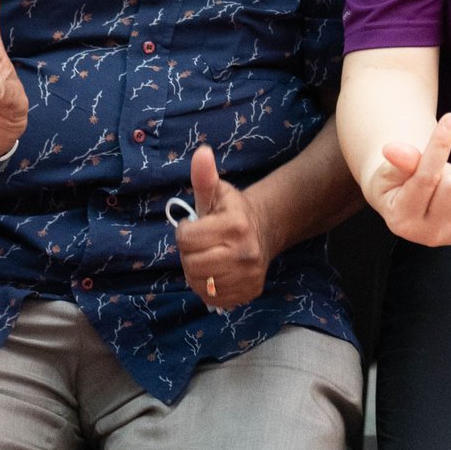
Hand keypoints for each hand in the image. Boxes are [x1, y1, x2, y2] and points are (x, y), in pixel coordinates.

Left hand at [175, 144, 272, 309]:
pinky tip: (216, 272)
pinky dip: (208, 287)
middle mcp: (245, 253)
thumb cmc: (233, 211)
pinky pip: (212, 298)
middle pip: (191, 264)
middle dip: (189, 254)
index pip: (186, 239)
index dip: (185, 232)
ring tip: (208, 257)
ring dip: (196, 272)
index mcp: (235, 226)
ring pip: (199, 284)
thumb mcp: (217, 192)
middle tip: (201, 244)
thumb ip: (204, 176)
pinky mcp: (248, 292)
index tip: (194, 227)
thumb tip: (201, 152)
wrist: (265, 231)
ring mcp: (248, 276)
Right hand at [362, 114, 450, 245]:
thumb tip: (392, 149)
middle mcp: (428, 235)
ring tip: (442, 180)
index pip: (426, 178)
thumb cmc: (394, 181)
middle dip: (444, 167)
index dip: (439, 145)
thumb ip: (398, 161)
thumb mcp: (389, 170)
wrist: (405, 201)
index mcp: (401, 221)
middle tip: (432, 171)